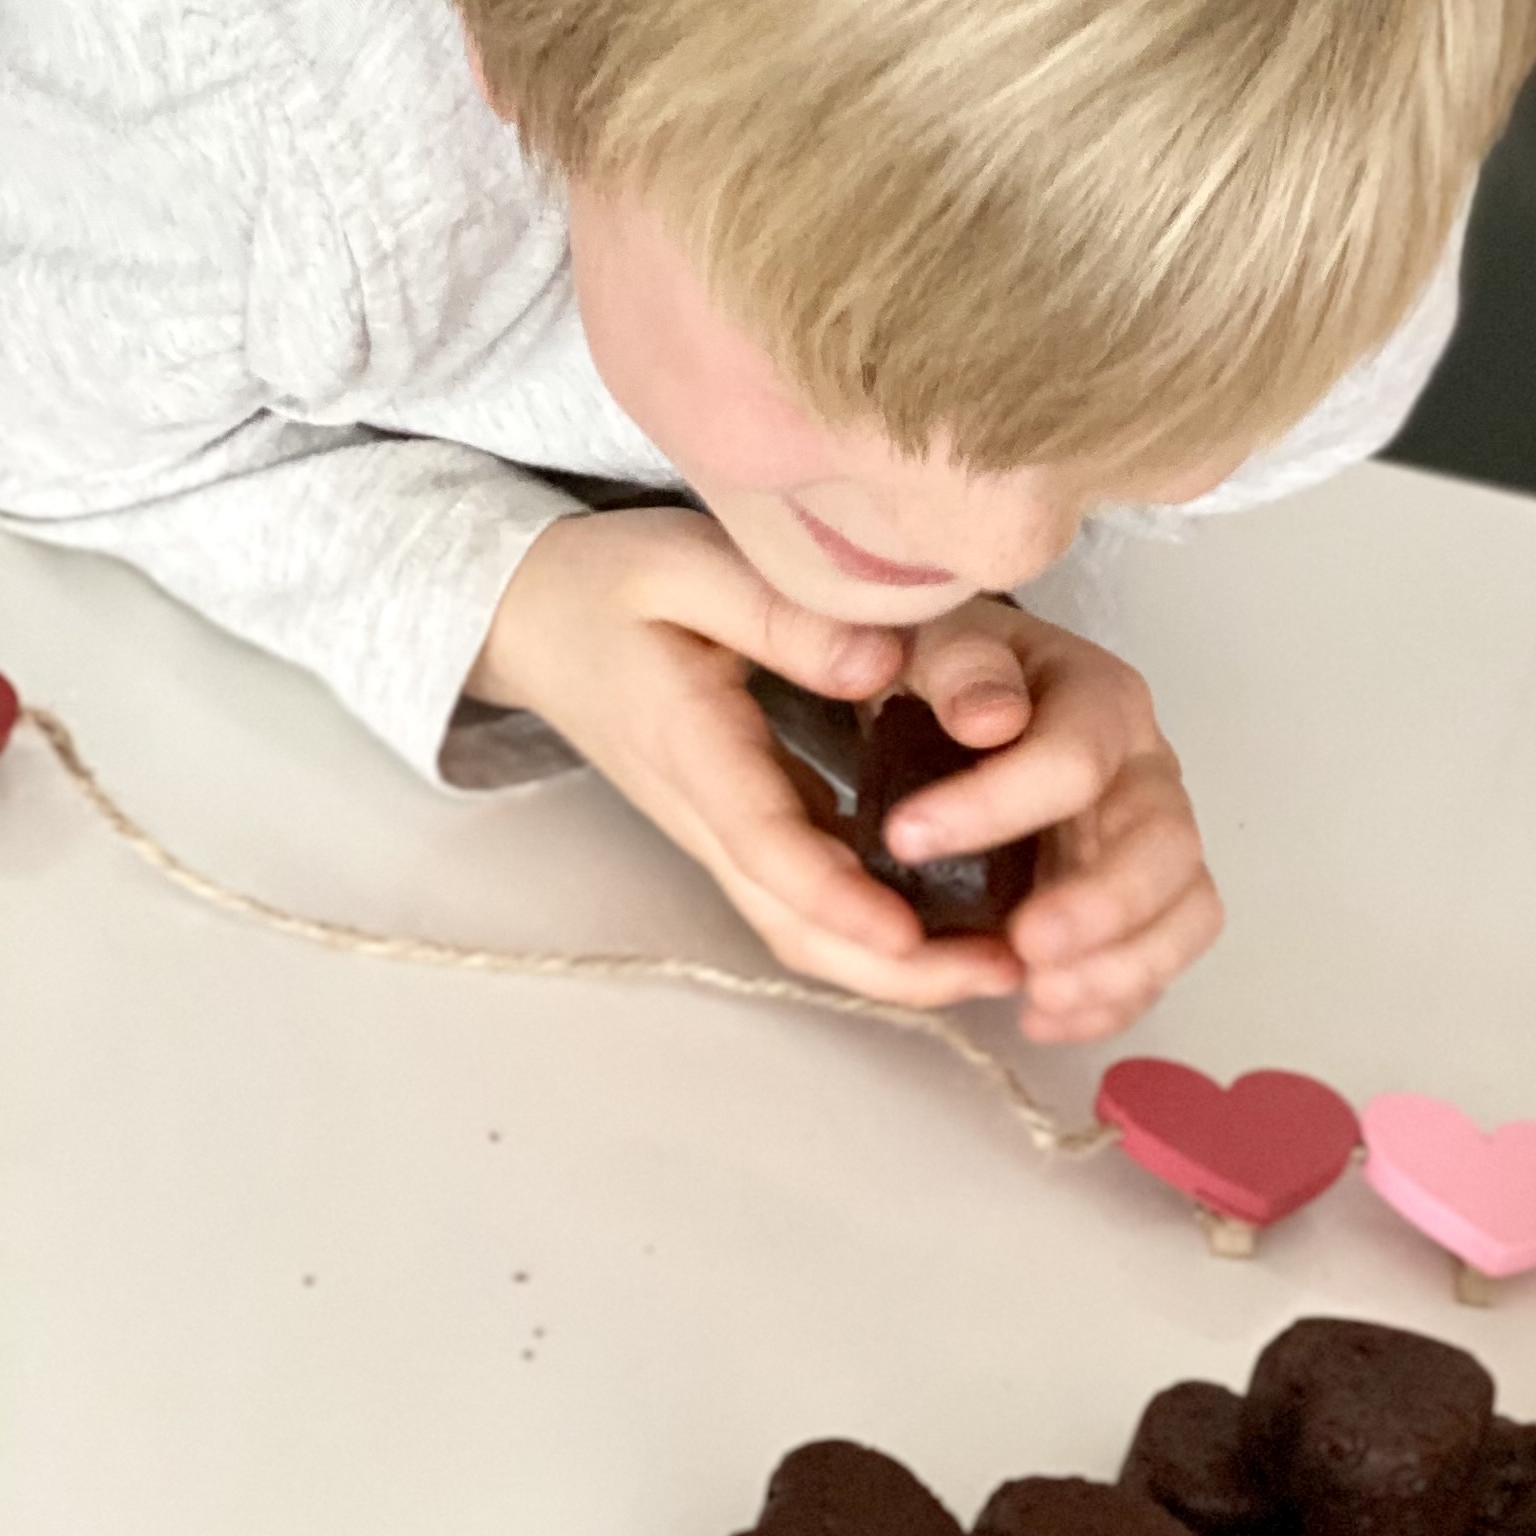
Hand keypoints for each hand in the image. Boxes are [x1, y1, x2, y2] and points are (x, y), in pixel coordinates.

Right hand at [470, 506, 999, 1003]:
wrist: (531, 618)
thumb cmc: (609, 582)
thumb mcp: (687, 564)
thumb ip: (782, 615)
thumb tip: (883, 666)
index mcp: (691, 741)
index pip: (763, 839)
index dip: (835, 894)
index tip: (909, 931)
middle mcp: (703, 808)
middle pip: (788, 918)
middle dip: (891, 965)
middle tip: (1004, 971)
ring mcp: (719, 827)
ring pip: (796, 923)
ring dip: (890, 961)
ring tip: (998, 964)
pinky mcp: (740, 822)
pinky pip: (803, 895)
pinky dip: (871, 924)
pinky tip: (953, 918)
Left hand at [880, 601, 1222, 1043]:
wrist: (964, 701)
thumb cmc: (950, 674)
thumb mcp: (935, 640)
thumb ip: (961, 663)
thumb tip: (991, 718)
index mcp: (1100, 700)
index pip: (1076, 757)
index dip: (998, 804)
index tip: (905, 838)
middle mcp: (1144, 772)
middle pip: (1167, 843)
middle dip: (1104, 905)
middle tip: (1024, 945)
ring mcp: (1148, 842)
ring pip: (1187, 909)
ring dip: (1124, 965)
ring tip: (1037, 993)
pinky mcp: (1138, 903)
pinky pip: (1158, 960)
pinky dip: (1112, 1001)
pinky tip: (1042, 1017)